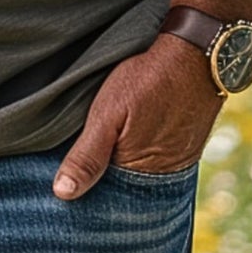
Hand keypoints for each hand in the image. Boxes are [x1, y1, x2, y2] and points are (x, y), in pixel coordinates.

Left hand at [52, 34, 223, 199]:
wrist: (195, 54)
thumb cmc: (146, 80)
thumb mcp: (107, 114)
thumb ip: (88, 155)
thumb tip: (63, 194)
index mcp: (142, 175)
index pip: (104, 198)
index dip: (82, 190)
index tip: (56, 185)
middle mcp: (164, 178)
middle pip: (122, 190)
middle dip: (98, 184)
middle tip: (65, 169)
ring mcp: (177, 163)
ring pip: (138, 177)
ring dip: (116, 170)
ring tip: (89, 157)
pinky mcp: (184, 148)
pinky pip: (155, 164)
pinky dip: (136, 158)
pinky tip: (120, 146)